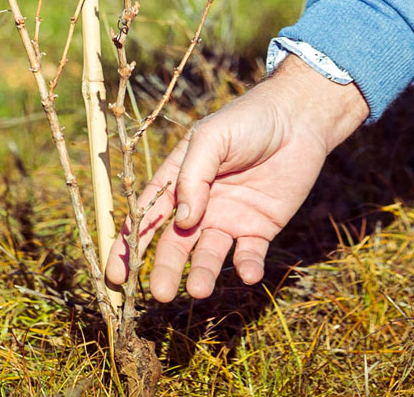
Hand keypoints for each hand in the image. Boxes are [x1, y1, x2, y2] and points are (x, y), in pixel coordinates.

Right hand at [107, 56, 368, 300]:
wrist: (297, 119)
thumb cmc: (248, 120)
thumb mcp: (212, 138)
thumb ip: (193, 176)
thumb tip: (183, 221)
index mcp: (178, 179)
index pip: (147, 215)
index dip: (130, 244)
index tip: (116, 274)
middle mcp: (200, 205)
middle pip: (176, 243)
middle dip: (166, 268)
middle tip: (160, 294)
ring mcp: (229, 218)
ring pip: (210, 255)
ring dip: (204, 273)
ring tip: (199, 290)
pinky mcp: (259, 228)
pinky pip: (249, 255)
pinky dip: (247, 267)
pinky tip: (249, 274)